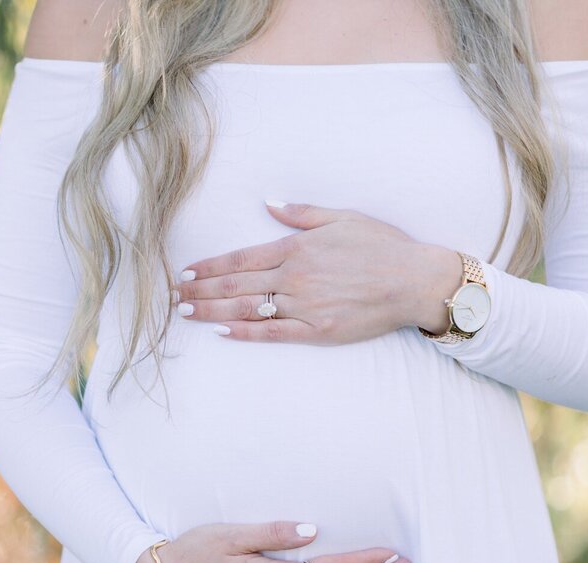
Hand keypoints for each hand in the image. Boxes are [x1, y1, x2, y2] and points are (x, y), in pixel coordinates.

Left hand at [171, 201, 463, 343]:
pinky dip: (245, 333)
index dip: (210, 266)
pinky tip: (222, 331)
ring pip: (247, 309)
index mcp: (297, 248)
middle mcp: (294, 278)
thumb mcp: (342, 217)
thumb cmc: (383, 247)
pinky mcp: (318, 332)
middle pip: (236, 285)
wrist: (414, 280)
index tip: (186, 272)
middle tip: (173, 295)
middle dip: (201, 289)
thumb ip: (302, 213)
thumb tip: (270, 203)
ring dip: (212, 311)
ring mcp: (304, 306)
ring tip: (186, 313)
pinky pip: (273, 334)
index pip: (241, 259)